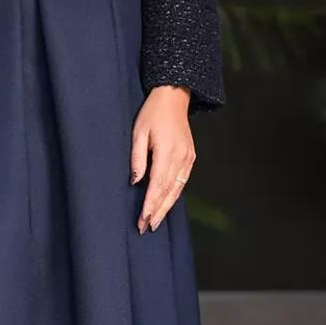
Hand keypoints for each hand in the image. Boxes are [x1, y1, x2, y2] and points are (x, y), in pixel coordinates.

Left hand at [131, 86, 194, 233]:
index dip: (150, 205)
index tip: (143, 220)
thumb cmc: (152, 113)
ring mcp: (188, 158)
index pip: (157, 185)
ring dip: (166, 207)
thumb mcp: (138, 133)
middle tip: (147, 227)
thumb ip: (137, 159)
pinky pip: (182, 182)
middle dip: (157, 212)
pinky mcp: (190, 157)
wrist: (174, 97)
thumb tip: (135, 182)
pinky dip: (174, 195)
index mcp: (167, 152)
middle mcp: (181, 158)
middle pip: (169, 192)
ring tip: (156, 222)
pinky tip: (166, 205)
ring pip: (177, 190)